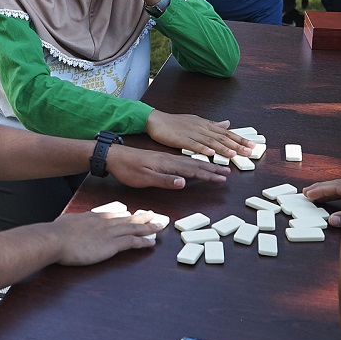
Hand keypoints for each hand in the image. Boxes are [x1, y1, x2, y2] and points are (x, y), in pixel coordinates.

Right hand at [50, 209, 159, 265]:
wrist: (56, 239)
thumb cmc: (56, 233)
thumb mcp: (65, 222)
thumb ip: (71, 222)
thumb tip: (68, 224)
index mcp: (93, 217)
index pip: (113, 214)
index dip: (124, 214)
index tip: (130, 213)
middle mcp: (104, 222)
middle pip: (127, 218)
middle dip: (141, 217)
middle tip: (151, 214)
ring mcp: (109, 233)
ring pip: (133, 228)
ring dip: (148, 227)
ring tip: (158, 226)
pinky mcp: (112, 245)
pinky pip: (132, 242)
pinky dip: (143, 242)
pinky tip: (151, 243)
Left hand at [105, 142, 229, 189]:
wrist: (113, 156)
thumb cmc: (127, 169)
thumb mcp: (145, 178)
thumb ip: (165, 180)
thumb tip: (184, 182)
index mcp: (167, 164)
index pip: (192, 170)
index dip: (208, 175)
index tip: (222, 178)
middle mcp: (169, 159)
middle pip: (195, 164)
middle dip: (212, 169)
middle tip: (227, 172)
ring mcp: (165, 158)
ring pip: (190, 161)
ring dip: (205, 166)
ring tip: (216, 168)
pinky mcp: (161, 159)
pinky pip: (183, 160)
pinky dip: (193, 163)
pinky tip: (195, 164)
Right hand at [145, 111, 253, 157]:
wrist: (157, 120)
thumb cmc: (176, 123)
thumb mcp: (197, 121)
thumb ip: (213, 124)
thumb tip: (227, 123)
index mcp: (206, 125)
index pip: (226, 132)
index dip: (239, 139)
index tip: (252, 146)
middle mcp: (201, 128)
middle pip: (221, 137)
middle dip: (236, 145)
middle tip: (249, 152)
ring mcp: (191, 133)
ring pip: (210, 142)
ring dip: (222, 148)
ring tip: (233, 154)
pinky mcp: (181, 139)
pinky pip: (193, 145)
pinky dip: (202, 148)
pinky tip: (210, 153)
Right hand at [303, 178, 340, 226]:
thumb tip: (331, 220)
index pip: (335, 186)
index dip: (321, 190)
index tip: (308, 194)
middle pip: (336, 185)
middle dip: (320, 188)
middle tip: (306, 192)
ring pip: (340, 188)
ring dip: (326, 192)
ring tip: (314, 196)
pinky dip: (335, 196)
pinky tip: (330, 199)